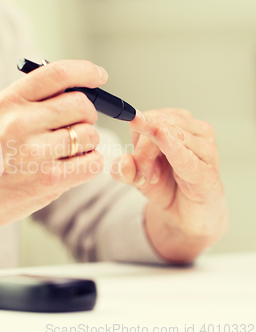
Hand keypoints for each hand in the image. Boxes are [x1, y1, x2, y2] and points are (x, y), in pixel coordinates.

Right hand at [0, 60, 107, 267]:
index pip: (57, 73)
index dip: (85, 71)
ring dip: (86, 142)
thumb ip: (32, 101)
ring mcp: (34, 152)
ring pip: (90, 134)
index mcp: (8, 101)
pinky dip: (89, 163)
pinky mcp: (48, 180)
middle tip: (76, 125)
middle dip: (86, 114)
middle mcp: (21, 122)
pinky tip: (72, 166)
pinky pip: (92, 162)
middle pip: (81, 104)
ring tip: (66, 151)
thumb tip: (78, 89)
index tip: (98, 76)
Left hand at [110, 109, 228, 262]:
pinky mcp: (208, 173)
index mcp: (178, 124)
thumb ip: (124, 169)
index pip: (151, 116)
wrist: (188, 215)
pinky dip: (173, 149)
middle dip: (142, 149)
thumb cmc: (167, 187)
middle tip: (142, 173)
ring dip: (150, 161)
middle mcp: (196, 130)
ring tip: (153, 178)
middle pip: (159, 123)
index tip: (136, 160)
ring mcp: (206, 150)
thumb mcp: (137, 176)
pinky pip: (187, 157)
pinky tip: (166, 140)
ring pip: (170, 137)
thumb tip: (123, 160)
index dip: (137, 135)